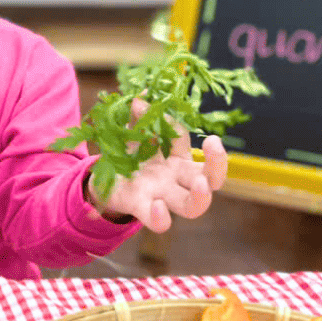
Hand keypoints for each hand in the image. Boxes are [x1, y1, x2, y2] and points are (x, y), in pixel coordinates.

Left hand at [89, 103, 227, 232]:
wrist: (104, 183)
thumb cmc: (126, 156)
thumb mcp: (130, 135)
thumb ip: (136, 118)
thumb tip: (140, 96)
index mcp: (176, 156)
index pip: (185, 139)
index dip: (171, 122)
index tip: (152, 109)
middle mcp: (176, 178)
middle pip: (210, 177)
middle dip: (218, 162)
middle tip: (215, 144)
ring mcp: (164, 196)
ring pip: (195, 206)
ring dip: (203, 196)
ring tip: (200, 184)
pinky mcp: (144, 210)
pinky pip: (161, 223)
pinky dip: (162, 218)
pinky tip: (158, 206)